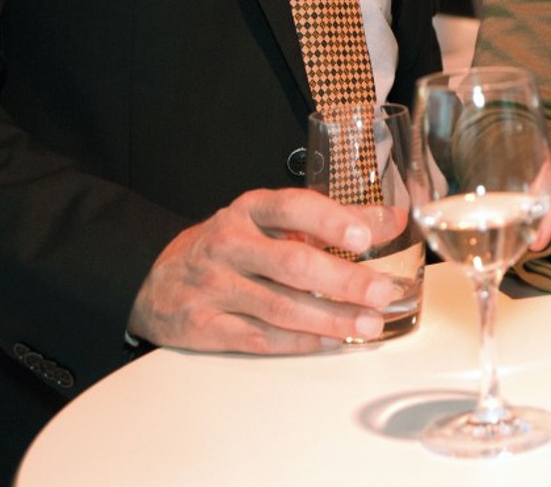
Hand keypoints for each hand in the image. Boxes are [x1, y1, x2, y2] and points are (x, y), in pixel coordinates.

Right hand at [128, 188, 402, 352]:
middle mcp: (229, 244)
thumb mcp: (273, 221)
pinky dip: (298, 342)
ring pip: (278, 306)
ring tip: (369, 324)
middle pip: (291, 263)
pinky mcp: (203, 325)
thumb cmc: (232, 246)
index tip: (365, 239)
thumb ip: (334, 219)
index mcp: (250, 210)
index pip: (292, 208)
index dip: (330, 221)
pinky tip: (331, 341)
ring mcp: (213, 286)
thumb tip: (393, 220)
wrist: (157, 280)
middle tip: (382, 292)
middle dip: (342, 280)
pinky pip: (258, 337)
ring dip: (329, 318)